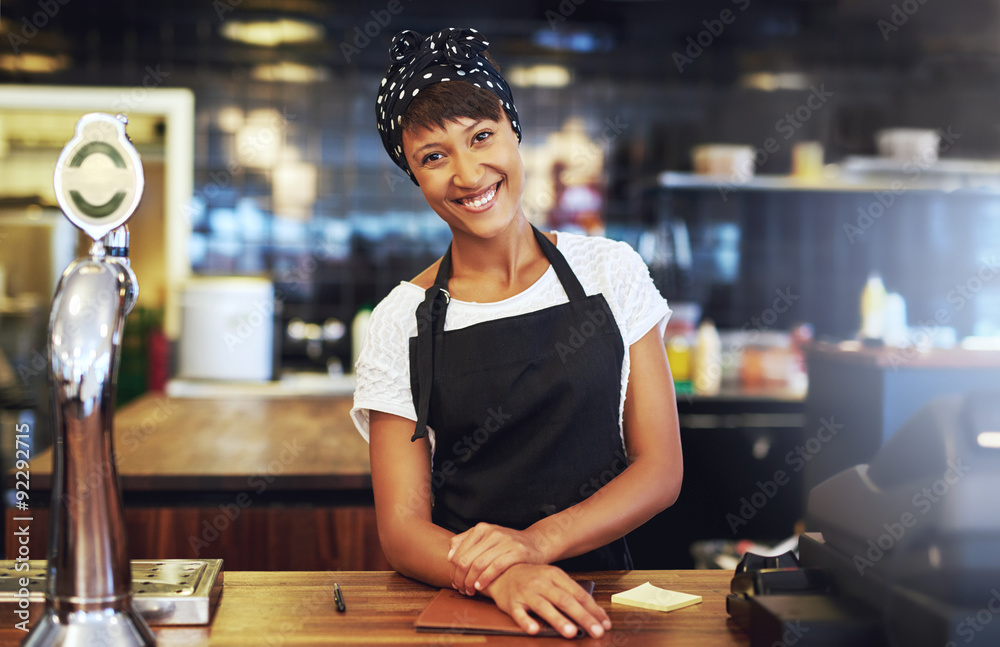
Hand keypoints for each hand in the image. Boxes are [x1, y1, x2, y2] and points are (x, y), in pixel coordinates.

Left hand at [448, 523, 544, 594]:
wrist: (536, 543)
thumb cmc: (507, 545)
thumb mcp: (487, 539)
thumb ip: (467, 543)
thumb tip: (450, 557)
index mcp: (481, 528)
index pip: (458, 552)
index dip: (453, 570)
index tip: (455, 582)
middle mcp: (492, 532)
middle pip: (466, 560)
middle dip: (460, 578)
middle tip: (461, 589)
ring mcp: (505, 541)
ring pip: (479, 564)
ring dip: (471, 581)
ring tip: (470, 590)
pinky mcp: (518, 551)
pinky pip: (496, 566)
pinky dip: (485, 578)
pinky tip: (481, 586)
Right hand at [484, 563, 610, 638]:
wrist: (501, 570)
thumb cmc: (532, 578)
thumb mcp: (552, 579)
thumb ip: (570, 593)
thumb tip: (593, 613)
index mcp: (555, 575)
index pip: (578, 593)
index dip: (593, 609)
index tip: (605, 624)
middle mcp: (541, 582)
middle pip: (565, 600)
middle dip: (583, 617)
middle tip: (596, 632)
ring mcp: (526, 592)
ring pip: (544, 607)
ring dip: (558, 620)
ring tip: (571, 632)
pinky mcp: (511, 602)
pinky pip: (519, 613)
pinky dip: (526, 621)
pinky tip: (534, 629)